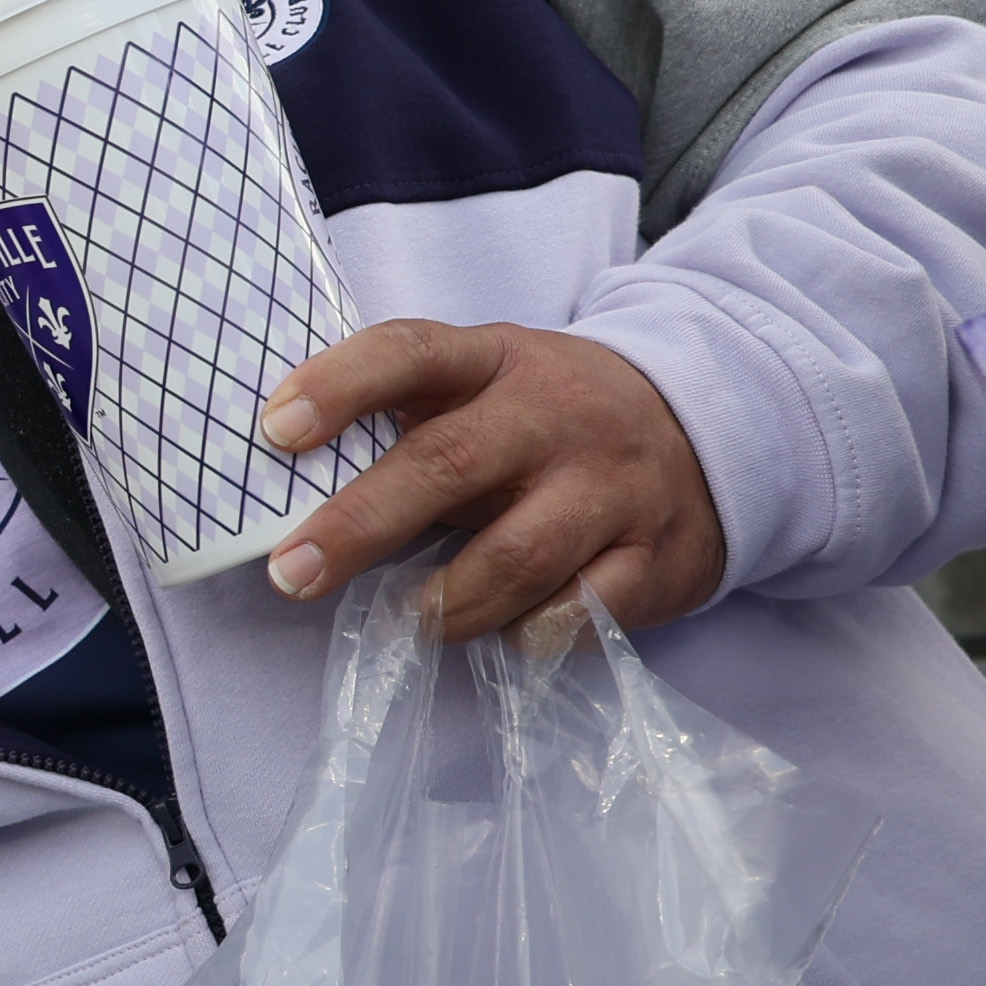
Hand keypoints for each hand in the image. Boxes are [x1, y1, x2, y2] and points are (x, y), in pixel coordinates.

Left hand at [254, 321, 729, 642]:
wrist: (711, 424)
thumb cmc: (546, 419)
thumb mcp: (484, 387)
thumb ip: (405, 420)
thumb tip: (290, 489)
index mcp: (496, 361)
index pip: (411, 352)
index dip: (340, 385)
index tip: (275, 429)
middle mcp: (556, 416)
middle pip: (448, 464)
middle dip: (360, 525)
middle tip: (293, 573)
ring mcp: (611, 487)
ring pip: (517, 554)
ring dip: (445, 601)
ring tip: (406, 619)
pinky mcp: (654, 556)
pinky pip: (582, 611)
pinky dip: (530, 633)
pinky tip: (505, 631)